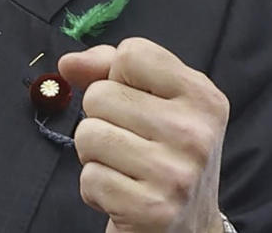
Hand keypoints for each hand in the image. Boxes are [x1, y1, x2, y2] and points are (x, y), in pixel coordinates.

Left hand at [58, 38, 229, 232]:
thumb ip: (109, 69)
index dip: (116, 75)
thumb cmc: (163, 153)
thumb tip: (68, 64)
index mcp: (203, 97)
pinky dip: (95, 188)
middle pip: (100, 95)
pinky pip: (89, 177)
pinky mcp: (152, 209)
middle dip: (101, 118)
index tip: (133, 100)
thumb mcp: (154, 101)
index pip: (131, 54)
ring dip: (94, 154)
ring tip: (124, 167)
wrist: (187, 227)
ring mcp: (175, 173)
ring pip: (87, 134)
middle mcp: (196, 133)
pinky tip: (122, 193)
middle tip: (129, 142)